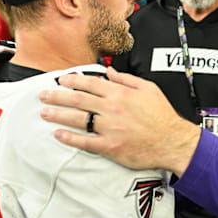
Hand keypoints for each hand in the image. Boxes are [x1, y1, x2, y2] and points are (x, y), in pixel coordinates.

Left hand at [39, 67, 200, 174]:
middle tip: (44, 95)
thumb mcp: (149, 89)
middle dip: (58, 96)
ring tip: (45, 112)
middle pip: (78, 100)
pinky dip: (70, 138)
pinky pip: (85, 141)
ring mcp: (110, 128)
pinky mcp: (110, 146)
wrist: (172, 141)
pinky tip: (59, 134)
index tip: (61, 80)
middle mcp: (112, 109)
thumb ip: (127, 79)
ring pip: (78, 119)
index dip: (73, 81)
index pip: (90, 84)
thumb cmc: (162, 116)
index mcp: (120, 93)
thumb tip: (110, 71)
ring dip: (58, 115)